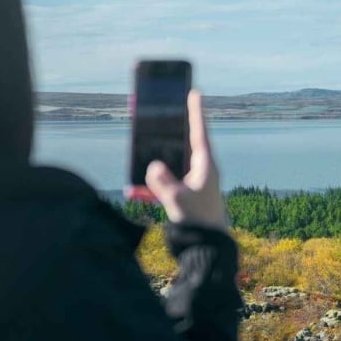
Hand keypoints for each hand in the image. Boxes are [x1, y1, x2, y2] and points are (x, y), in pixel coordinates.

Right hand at [129, 90, 228, 229]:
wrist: (208, 247)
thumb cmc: (199, 222)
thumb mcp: (178, 200)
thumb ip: (162, 182)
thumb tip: (152, 166)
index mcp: (205, 165)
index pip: (198, 132)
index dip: (195, 112)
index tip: (194, 92)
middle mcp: (200, 170)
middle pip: (180, 144)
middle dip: (166, 134)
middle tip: (155, 118)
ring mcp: (192, 182)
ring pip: (170, 165)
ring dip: (153, 163)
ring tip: (137, 156)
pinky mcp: (184, 195)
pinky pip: (165, 184)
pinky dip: (150, 186)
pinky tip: (132, 190)